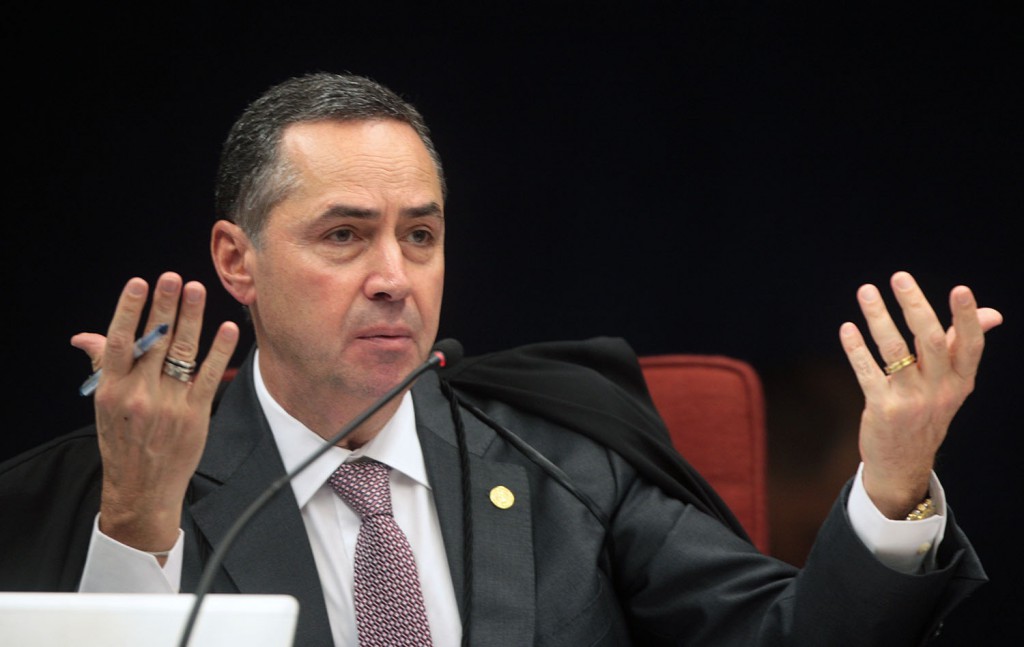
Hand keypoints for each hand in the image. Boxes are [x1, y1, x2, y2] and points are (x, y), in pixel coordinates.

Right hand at [71, 272, 238, 552]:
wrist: (142, 488)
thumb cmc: (122, 441)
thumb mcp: (104, 405)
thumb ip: (103, 367)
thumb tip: (86, 337)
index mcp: (112, 389)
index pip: (120, 341)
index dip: (130, 310)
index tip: (139, 283)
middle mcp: (139, 393)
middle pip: (155, 341)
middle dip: (166, 306)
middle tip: (174, 278)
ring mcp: (169, 403)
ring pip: (183, 352)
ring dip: (192, 319)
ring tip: (198, 290)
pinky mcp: (195, 413)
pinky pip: (209, 375)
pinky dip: (219, 350)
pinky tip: (227, 328)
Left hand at [838, 271, 1001, 518]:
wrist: (903, 464)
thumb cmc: (927, 413)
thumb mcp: (952, 385)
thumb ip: (961, 346)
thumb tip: (992, 313)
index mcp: (961, 381)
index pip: (969, 345)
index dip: (966, 317)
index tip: (961, 289)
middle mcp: (939, 390)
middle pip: (929, 340)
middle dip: (915, 305)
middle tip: (899, 277)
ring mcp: (910, 400)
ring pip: (894, 350)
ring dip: (878, 317)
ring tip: (866, 291)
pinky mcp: (882, 409)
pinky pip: (867, 371)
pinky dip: (856, 347)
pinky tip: (847, 328)